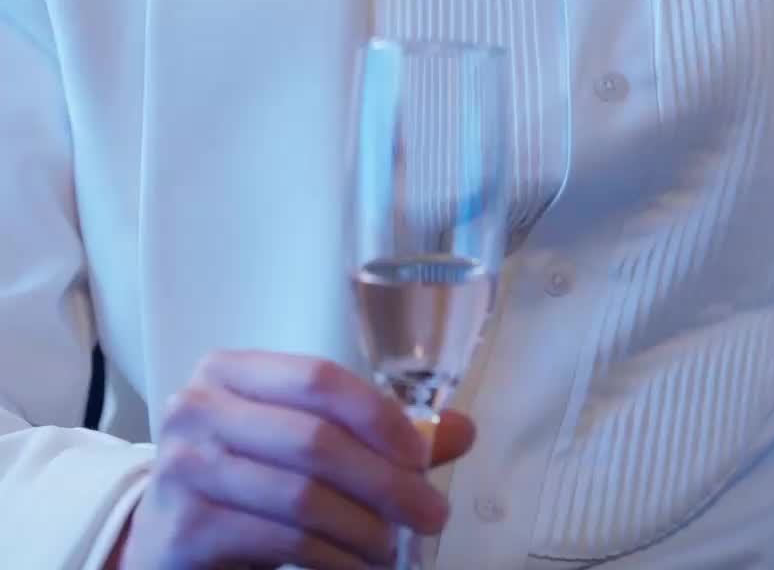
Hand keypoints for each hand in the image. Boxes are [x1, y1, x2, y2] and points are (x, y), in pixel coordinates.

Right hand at [113, 347, 475, 568]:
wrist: (161, 547)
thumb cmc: (241, 488)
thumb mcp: (301, 450)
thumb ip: (376, 437)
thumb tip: (462, 431)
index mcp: (229, 372)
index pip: (317, 378)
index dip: (378, 415)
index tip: (425, 455)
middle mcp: (197, 407)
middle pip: (315, 439)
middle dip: (386, 482)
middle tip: (431, 515)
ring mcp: (183, 467)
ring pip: (301, 497)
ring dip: (364, 530)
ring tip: (394, 551)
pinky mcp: (185, 528)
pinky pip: (279, 543)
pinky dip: (331, 562)